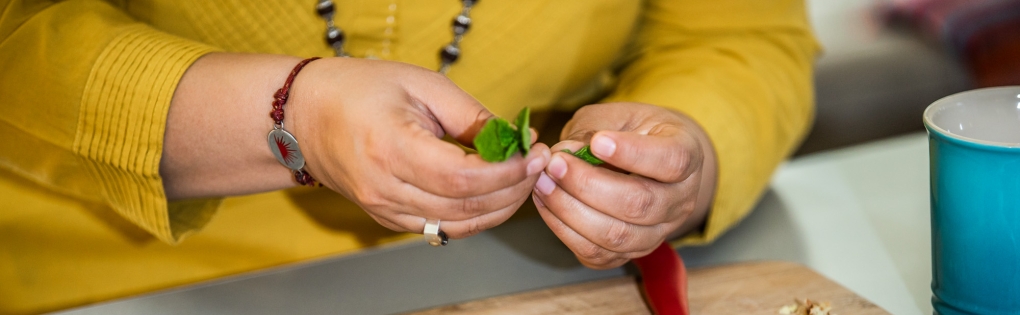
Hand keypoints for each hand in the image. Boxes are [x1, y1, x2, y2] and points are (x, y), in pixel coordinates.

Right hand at [288, 57, 550, 238]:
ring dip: (500, 207)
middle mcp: (385, 188)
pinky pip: (442, 228)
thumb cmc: (359, 90)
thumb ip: (470, 117)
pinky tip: (493, 192)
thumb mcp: (420, 85)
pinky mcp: (388, 218)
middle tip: (538, 166)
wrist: (304, 117)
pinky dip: (475, 215)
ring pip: (458, 226)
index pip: (462, 178)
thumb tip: (516, 140)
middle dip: (513, 190)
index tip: (533, 154)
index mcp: (391, 148)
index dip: (506, 172)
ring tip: (522, 178)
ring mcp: (384, 209)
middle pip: (465, 207)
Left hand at [532, 103, 715, 268]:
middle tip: (554, 164)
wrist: (650, 161)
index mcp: (687, 155)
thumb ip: (592, 130)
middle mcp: (680, 200)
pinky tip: (547, 205)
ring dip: (571, 211)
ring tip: (543, 185)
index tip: (598, 141)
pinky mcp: (631, 252)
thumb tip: (563, 153)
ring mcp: (659, 232)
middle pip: (640, 204)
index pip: (671, 161)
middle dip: (588, 185)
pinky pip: (598, 253)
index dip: (633, 153)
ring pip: (617, 236)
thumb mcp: (619, 116)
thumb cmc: (633, 131)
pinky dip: (565, 231)